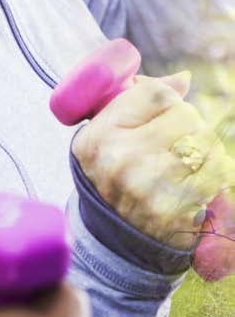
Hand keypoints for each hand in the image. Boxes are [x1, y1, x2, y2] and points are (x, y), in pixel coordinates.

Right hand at [72, 72, 234, 248]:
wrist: (114, 237)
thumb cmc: (112, 173)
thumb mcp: (105, 133)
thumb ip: (139, 99)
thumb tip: (185, 79)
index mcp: (99, 136)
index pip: (156, 94)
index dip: (168, 101)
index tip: (161, 115)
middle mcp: (122, 160)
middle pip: (186, 116)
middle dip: (188, 124)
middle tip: (176, 141)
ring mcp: (150, 188)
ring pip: (206, 142)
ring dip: (204, 148)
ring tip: (186, 161)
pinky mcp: (177, 211)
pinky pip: (216, 174)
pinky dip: (213, 173)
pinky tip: (195, 181)